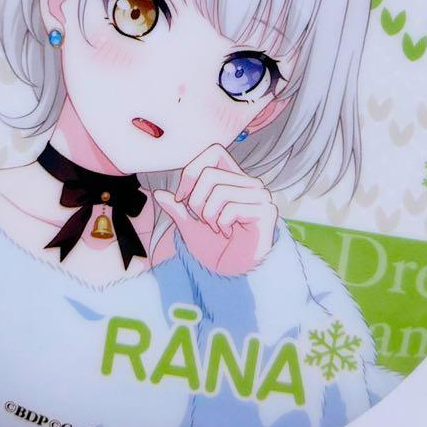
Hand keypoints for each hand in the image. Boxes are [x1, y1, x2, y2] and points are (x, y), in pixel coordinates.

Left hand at [153, 144, 277, 275]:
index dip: (192, 170)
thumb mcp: (190, 227)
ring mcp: (261, 196)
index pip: (214, 151)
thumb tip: (159, 193)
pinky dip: (223, 223)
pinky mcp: (267, 211)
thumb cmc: (217, 251)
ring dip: (209, 216)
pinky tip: (230, 233)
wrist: (234, 275)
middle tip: (203, 221)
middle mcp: (250, 183)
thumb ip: (177, 209)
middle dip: (195, 201)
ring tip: (218, 228)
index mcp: (233, 180)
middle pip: (210, 173)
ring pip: (219, 191)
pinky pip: (232, 207)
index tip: (182, 198)